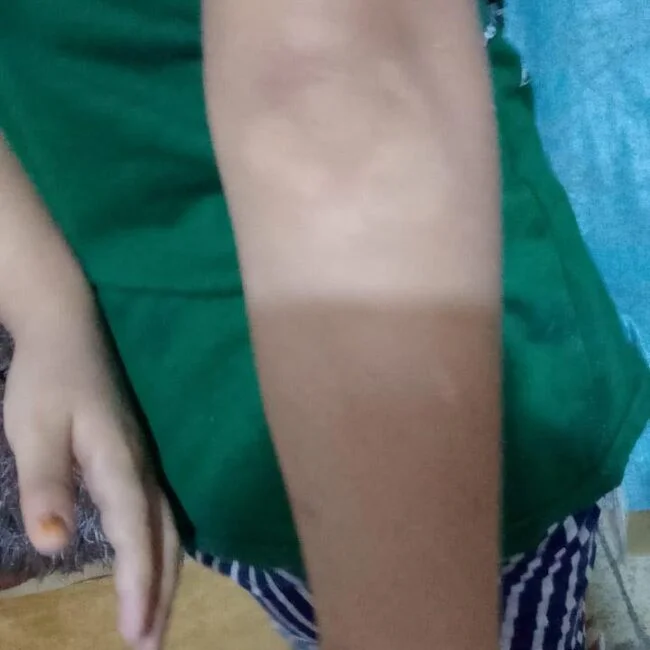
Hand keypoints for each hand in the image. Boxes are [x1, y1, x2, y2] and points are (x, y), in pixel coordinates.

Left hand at [2, 313, 179, 649]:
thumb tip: (55, 546)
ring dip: (164, 576)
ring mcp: (144, 462)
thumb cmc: (47, 379)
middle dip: (160, 592)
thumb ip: (46, 484)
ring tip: (154, 621)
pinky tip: (153, 567)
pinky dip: (159, 550)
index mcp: (119, 461)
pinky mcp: (137, 459)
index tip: (133, 634)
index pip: (136, 530)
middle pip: (163, 536)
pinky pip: (158, 514)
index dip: (137, 581)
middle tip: (150, 646)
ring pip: (166, 526)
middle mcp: (142, 466)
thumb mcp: (32, 428)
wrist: (68, 331)